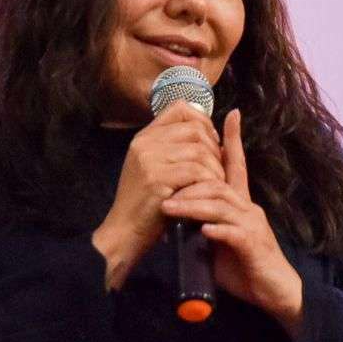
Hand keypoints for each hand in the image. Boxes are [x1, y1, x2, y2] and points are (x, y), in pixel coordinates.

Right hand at [93, 100, 224, 287]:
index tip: (212, 142)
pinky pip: (196, 171)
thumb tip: (209, 130)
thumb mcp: (155, 168)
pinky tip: (209, 193)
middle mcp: (145, 143)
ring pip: (199, 150)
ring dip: (215, 168)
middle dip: (214, 149)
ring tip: (216, 184)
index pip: (180, 108)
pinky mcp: (157, 178)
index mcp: (144, 137)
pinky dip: (209, 182)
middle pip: (195, 129)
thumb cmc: (146, 205)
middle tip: (218, 169)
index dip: (203, 121)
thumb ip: (174, 148)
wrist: (124, 232)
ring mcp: (149, 159)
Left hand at [159, 109, 303, 332]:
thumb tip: (174, 215)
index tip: (229, 113)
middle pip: (219, 183)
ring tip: (169, 208)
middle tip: (163, 183)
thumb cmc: (245, 268)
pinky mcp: (254, 246)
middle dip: (190, 180)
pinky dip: (217, 230)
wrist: (275, 293)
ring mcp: (252, 226)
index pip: (237, 165)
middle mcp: (249, 209)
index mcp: (241, 205)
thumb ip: (202, 224)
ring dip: (193, 205)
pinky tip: (204, 231)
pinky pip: (234, 233)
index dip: (233, 139)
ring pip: (222, 205)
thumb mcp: (218, 242)